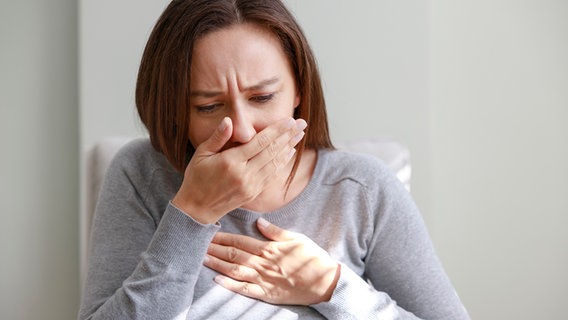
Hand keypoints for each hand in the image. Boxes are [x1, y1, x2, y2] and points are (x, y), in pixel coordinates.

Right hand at [172, 117, 306, 223]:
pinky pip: (272, 174)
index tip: (289, 120)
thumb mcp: (202, 154)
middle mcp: (244, 174)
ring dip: (289, 147)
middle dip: (288, 135)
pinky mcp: (254, 192)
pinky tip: (290, 152)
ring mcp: (251, 184)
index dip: (276, 130)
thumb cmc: (197, 178)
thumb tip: (229, 120)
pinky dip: (282, 162)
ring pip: (275, 163)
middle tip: (302, 123)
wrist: (197, 209)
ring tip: (300, 134)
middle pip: (272, 151)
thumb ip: (217, 137)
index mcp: (231, 162)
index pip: (259, 142)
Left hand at [204, 218, 339, 304]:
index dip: (223, 237)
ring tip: (202, 258)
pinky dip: (230, 284)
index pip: (240, 241)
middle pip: (234, 254)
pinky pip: (244, 289)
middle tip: (197, 244)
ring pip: (235, 270)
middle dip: (214, 248)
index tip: (208, 232)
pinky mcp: (266, 293)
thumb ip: (276, 232)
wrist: (324, 282)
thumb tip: (259, 222)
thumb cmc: (312, 258)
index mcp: (269, 249)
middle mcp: (263, 263)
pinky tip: (217, 279)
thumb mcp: (297, 239)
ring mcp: (263, 279)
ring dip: (217, 263)